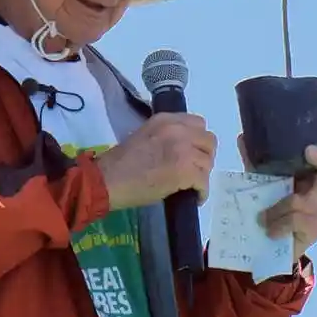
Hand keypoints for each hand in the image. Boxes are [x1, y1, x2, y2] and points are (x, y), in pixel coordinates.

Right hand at [95, 112, 216, 210]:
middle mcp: (178, 129)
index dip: (197, 140)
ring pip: (208, 162)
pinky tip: (194, 197)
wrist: (107, 180)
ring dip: (202, 174)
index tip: (192, 151)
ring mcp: (183, 149)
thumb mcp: (144, 135)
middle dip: (204, 156)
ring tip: (191, 185)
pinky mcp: (185, 171)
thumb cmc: (120, 162)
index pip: (198, 123)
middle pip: (208, 141)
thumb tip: (183, 148)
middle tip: (194, 169)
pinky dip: (201, 192)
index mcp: (165, 119)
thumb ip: (166, 136)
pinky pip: (204, 182)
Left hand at [238, 127, 316, 260]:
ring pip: (298, 200)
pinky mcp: (315, 229)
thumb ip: (255, 162)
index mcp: (307, 175)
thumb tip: (243, 136)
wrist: (269, 248)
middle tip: (309, 151)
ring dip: (277, 209)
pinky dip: (278, 224)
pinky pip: (294, 220)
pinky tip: (271, 231)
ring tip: (263, 219)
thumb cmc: (270, 210)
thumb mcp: (261, 184)